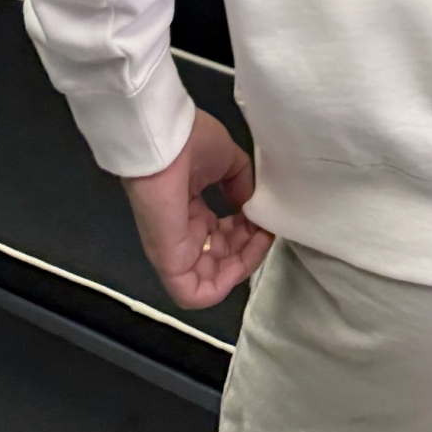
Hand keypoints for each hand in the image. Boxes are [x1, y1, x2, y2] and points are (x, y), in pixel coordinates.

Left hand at [121, 108, 273, 308]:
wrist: (165, 138)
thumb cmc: (190, 143)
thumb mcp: (227, 160)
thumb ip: (242, 185)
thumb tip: (253, 207)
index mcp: (191, 212)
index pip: (223, 238)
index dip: (250, 232)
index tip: (265, 216)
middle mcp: (184, 235)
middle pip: (223, 260)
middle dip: (251, 248)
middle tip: (265, 228)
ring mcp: (176, 251)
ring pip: (214, 280)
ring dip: (245, 264)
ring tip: (260, 237)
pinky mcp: (171, 261)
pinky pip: (197, 293)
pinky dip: (226, 284)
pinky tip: (246, 257)